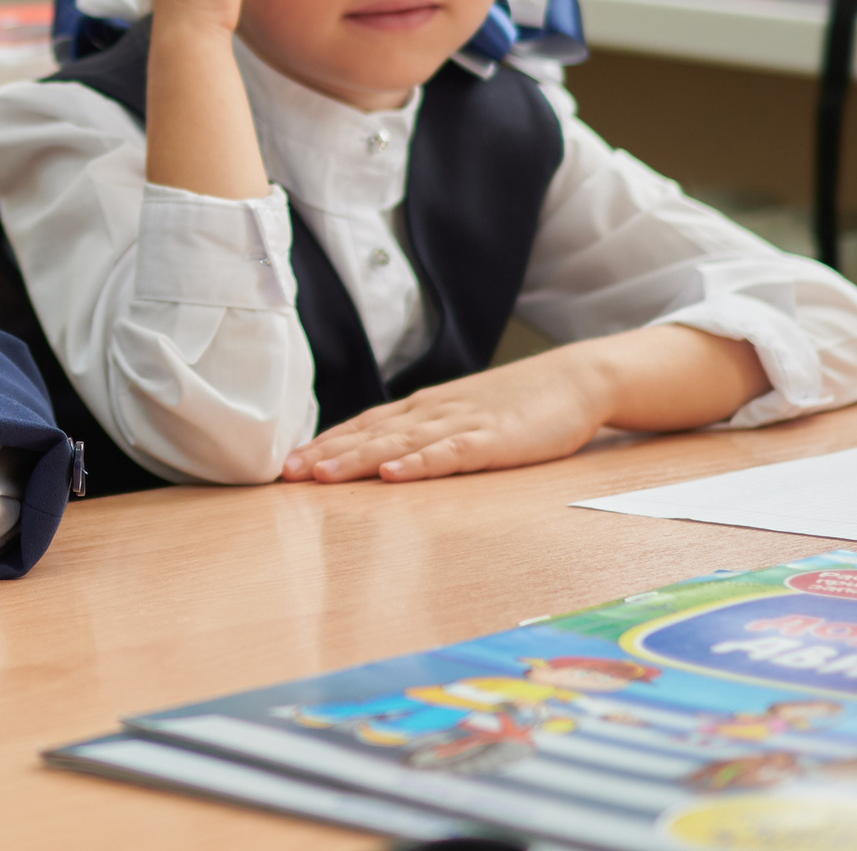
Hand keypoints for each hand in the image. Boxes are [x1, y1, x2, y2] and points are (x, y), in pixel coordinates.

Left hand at [279, 326, 768, 482]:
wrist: (574, 381)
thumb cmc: (513, 405)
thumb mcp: (457, 416)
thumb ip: (419, 433)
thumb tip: (373, 454)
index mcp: (421, 409)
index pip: (361, 426)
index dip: (322, 444)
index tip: (282, 465)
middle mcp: (431, 412)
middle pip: (368, 434)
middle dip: (324, 454)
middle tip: (283, 474)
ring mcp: (461, 424)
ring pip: (398, 443)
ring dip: (356, 459)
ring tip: (320, 475)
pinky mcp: (494, 439)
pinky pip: (450, 453)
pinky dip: (420, 463)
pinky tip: (395, 474)